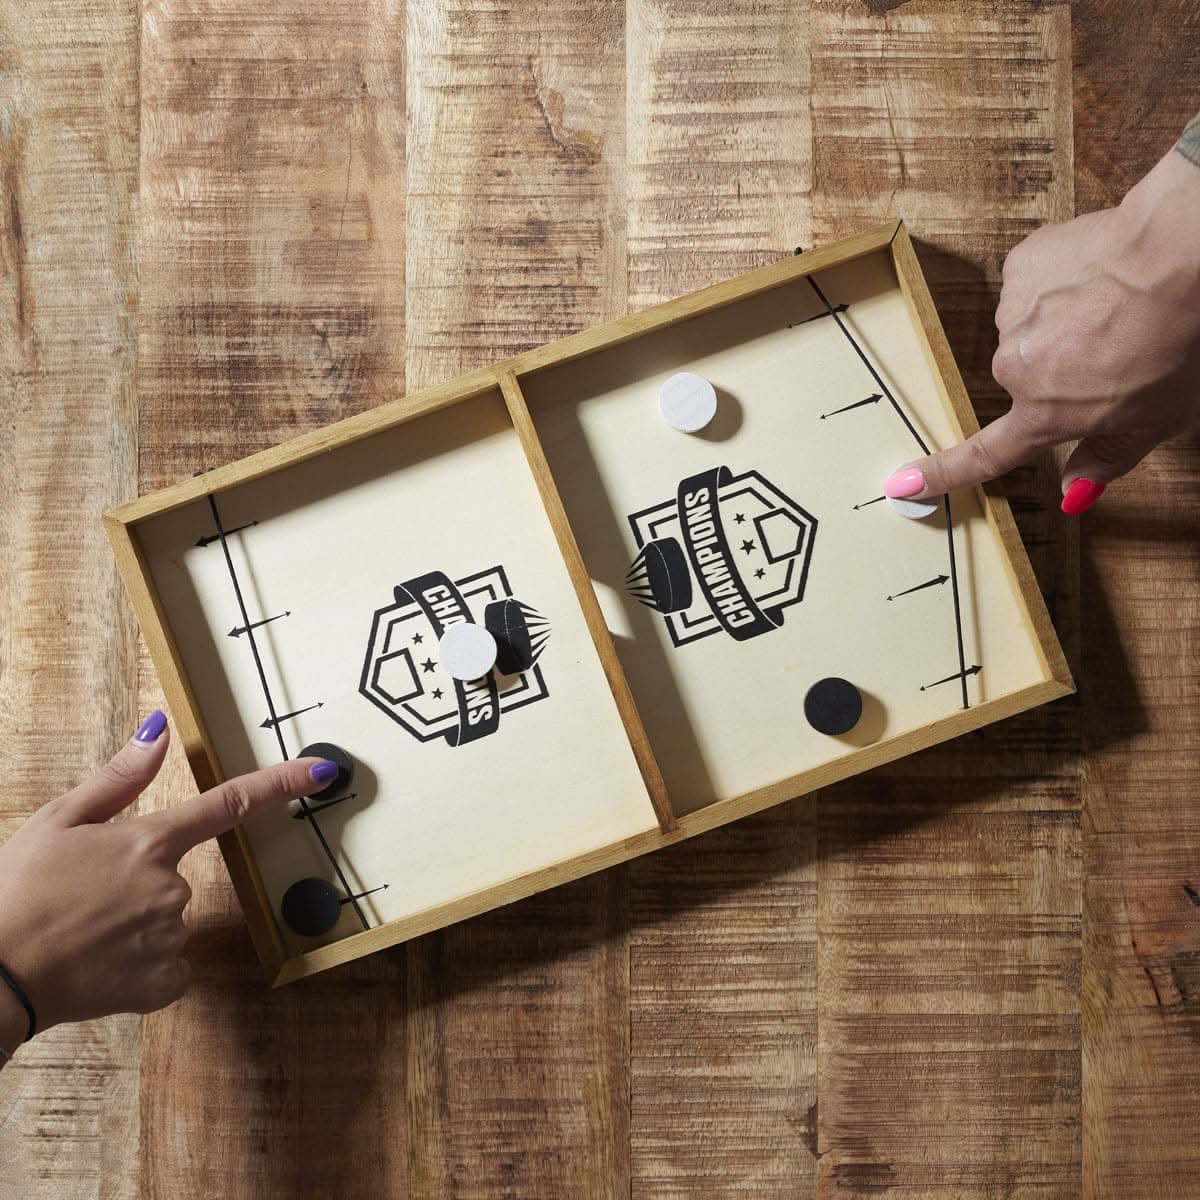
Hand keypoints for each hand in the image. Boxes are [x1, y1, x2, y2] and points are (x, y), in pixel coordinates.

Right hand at [0, 711, 335, 1047]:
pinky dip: (138, 967)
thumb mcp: (57, 822)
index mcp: (148, 842)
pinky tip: (98, 967)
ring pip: (165, 923)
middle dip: (136, 885)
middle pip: (173, 877)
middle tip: (80, 900)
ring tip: (79, 935)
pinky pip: (165, 967)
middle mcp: (171, 887)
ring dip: (133, 927)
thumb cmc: (14, 893)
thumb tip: (161, 730)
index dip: (281, 783)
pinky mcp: (163, 983)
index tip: (323, 770)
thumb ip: (119, 779)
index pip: (229, 803)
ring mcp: (170, 937)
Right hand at [884, 149, 1199, 513]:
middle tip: (1115, 348)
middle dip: (1062, 366)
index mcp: (1044, 413)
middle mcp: (1015, 369)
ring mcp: (1013, 315)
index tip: (902, 482)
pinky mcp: (1021, 268)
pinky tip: (1099, 274)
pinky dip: (1064, 279)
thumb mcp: (1156, 421)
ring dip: (1064, 319)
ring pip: (1030, 326)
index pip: (982, 455)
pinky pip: (1035, 282)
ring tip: (1115, 305)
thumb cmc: (1177, 340)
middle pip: (1025, 377)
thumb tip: (1073, 496)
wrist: (1179, 256)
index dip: (941, 473)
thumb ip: (1107, 459)